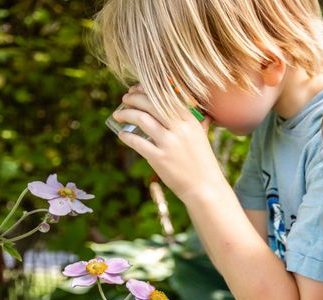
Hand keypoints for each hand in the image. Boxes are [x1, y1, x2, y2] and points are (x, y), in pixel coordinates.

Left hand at [111, 87, 223, 203]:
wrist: (205, 187)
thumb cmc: (202, 162)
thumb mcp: (202, 138)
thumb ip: (199, 123)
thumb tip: (202, 114)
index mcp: (190, 120)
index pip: (164, 96)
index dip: (146, 90)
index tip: (136, 89)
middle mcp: (180, 128)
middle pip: (150, 103)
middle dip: (133, 98)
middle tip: (124, 99)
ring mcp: (169, 143)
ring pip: (141, 119)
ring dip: (125, 114)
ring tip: (118, 115)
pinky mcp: (159, 158)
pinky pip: (136, 142)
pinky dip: (125, 136)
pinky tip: (121, 135)